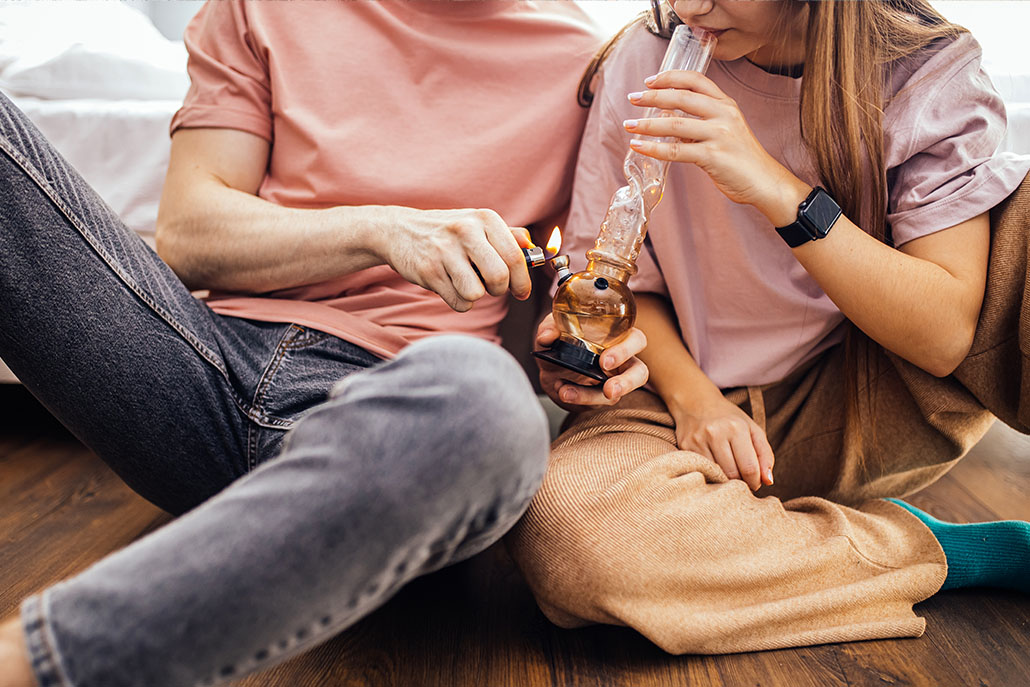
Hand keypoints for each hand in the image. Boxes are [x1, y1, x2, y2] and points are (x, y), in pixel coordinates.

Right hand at [373, 207, 532, 311]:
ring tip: (466, 283)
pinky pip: (458, 301)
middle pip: (499, 277)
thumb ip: (507, 235)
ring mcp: (444, 250)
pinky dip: (459, 302)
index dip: (523, 281)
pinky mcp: (428, 270)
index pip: (515, 257)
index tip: (521, 292)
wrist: (399, 230)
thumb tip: (532, 247)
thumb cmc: (446, 231)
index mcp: (484, 218)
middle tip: (491, 287)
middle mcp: (465, 231)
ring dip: (476, 296)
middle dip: (499, 290)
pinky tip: (450, 286)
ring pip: (477, 293)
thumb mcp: (476, 224)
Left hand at [535, 313, 648, 409]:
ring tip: (565, 392)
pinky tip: (561, 390)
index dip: (626, 350)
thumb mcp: (552, 329)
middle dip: (626, 382)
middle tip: (608, 390)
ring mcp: (612, 382)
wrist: (550, 368)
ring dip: (590, 396)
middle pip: (640, 373)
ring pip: (617, 394)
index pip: (636, 340)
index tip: (604, 361)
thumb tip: (547, 337)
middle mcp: (621, 361)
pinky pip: (594, 403)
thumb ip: (549, 328)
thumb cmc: (560, 342)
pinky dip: (576, 398)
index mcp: (617, 337)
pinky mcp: (600, 399)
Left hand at [622, 70, 807, 222]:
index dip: (671, 77)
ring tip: (629, 125)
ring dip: (647, 124)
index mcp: (726, 104)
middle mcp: (724, 114)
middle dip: (652, 96)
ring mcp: (719, 134)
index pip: (696, 79)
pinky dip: (653, 148)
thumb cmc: (742, 159)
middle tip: (632, 98)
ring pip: (674, 124)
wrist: (765, 182)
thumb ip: (701, 123)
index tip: (650, 80)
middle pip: (682, 97)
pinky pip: (676, 151)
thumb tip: (669, 120)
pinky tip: (639, 146)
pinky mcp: (713, 156)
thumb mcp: (726, 131)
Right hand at [671, 393, 774, 490]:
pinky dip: (711, 474)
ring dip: (725, 480)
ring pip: (716, 475)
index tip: (755, 483)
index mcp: (736, 428)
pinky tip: (714, 468)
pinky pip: (702, 471)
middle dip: (741, 482)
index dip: (755, 482)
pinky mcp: (685, 447)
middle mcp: (715, 433)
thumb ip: (765, 455)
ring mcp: (698, 440)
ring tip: (729, 472)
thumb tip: (768, 481)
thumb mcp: (752, 430)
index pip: (749, 468)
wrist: (695, 402)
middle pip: (732, 474)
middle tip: (742, 479)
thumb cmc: (728, 418)